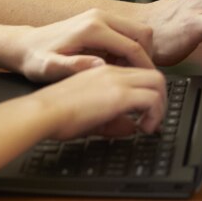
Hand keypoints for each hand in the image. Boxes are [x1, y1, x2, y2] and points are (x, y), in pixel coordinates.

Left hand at [10, 8, 154, 80]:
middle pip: (142, 33)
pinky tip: (114, 65)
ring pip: (137, 31)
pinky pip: (127, 32)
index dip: (144, 65)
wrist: (24, 45)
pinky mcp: (100, 19)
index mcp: (92, 29)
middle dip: (147, 56)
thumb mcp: (48, 69)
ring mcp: (101, 15)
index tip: (147, 83)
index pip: (132, 45)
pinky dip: (128, 48)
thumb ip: (73, 67)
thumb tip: (99, 66)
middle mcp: (100, 17)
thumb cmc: (35, 59)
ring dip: (138, 52)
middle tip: (139, 77)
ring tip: (124, 72)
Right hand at [32, 63, 167, 139]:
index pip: (138, 74)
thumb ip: (114, 121)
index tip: (148, 111)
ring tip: (152, 124)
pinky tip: (145, 128)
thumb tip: (133, 129)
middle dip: (161, 97)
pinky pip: (151, 99)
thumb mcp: (89, 116)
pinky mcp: (118, 95)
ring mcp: (117, 81)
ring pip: (157, 83)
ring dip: (160, 105)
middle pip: (153, 75)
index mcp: (103, 71)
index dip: (149, 92)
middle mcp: (112, 72)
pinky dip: (155, 113)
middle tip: (155, 118)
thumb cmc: (54, 114)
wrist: (40, 112)